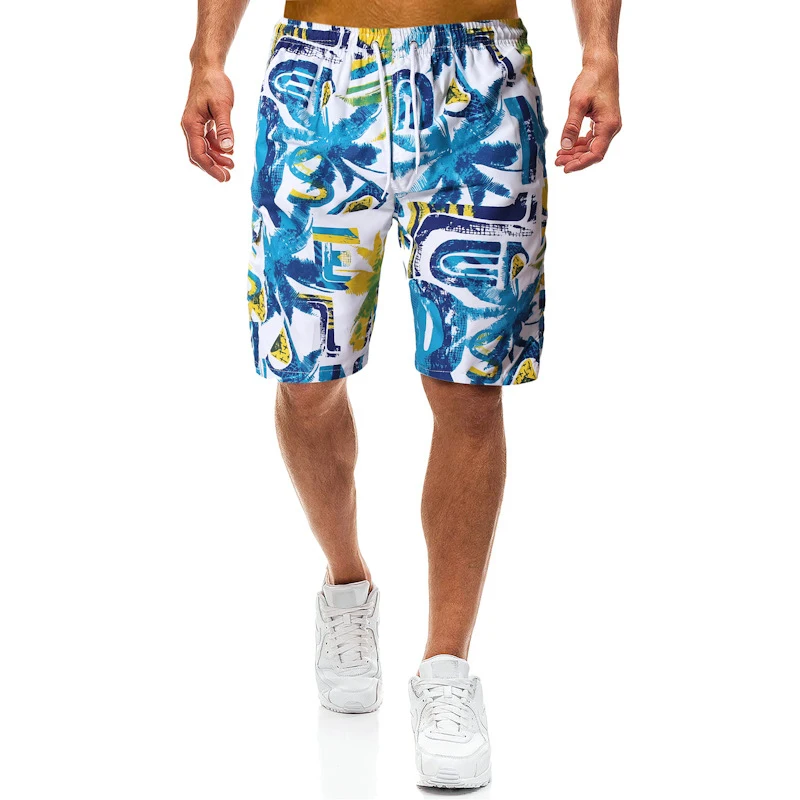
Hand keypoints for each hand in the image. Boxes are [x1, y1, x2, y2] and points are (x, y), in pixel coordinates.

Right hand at [181, 67, 235, 181]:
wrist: (208, 67)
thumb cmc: (214, 83)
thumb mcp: (223, 106)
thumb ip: (225, 128)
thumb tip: (227, 148)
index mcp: (191, 124)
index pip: (198, 154)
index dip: (211, 168)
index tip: (224, 177)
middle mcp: (189, 126)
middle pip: (198, 155)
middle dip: (212, 167)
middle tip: (228, 177)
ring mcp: (194, 125)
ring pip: (203, 149)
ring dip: (216, 159)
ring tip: (231, 165)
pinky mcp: (201, 122)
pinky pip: (206, 140)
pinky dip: (216, 148)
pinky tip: (228, 151)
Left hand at [556, 56, 621, 172]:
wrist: (602, 65)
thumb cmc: (592, 80)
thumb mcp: (578, 103)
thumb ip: (571, 126)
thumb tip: (566, 146)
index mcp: (609, 125)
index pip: (596, 153)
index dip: (580, 164)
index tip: (565, 168)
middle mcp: (611, 128)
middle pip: (593, 152)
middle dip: (575, 159)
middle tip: (557, 162)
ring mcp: (608, 125)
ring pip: (592, 147)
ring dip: (576, 153)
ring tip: (559, 155)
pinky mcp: (603, 122)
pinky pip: (591, 139)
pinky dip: (579, 144)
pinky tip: (567, 146)